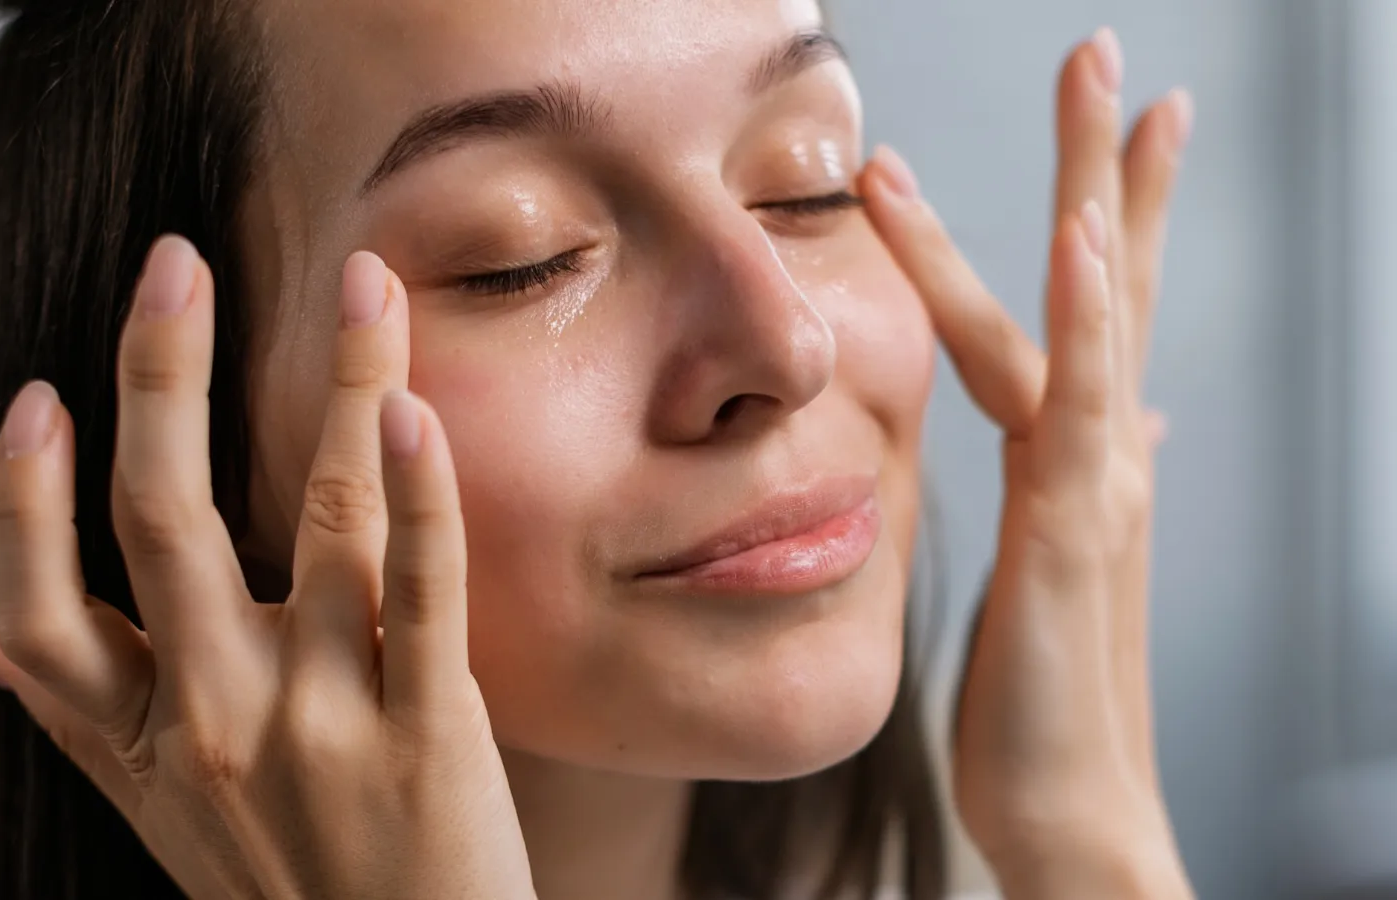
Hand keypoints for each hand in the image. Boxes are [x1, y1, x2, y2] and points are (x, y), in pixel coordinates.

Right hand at [0, 239, 533, 898]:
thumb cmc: (298, 888)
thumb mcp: (173, 818)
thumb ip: (126, 715)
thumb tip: (55, 615)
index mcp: (133, 749)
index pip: (33, 618)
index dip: (20, 500)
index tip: (37, 398)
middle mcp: (207, 724)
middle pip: (161, 523)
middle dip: (160, 377)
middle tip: (177, 263)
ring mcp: (317, 722)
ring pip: (315, 517)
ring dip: (337, 383)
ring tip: (362, 283)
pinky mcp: (425, 727)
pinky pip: (419, 587)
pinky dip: (418, 492)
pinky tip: (413, 408)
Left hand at [862, 29, 1192, 896]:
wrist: (1069, 808)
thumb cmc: (1050, 696)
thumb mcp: (1064, 563)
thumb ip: (1087, 477)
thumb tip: (1130, 421)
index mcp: (1081, 457)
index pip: (1099, 309)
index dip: (1115, 209)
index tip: (1126, 119)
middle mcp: (1099, 455)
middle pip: (1108, 283)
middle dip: (1106, 166)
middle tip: (1107, 52)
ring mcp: (1094, 488)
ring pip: (1094, 320)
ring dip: (1094, 199)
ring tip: (1104, 93)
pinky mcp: (1070, 533)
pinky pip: (1076, 406)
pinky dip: (1084, 317)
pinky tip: (1081, 239)